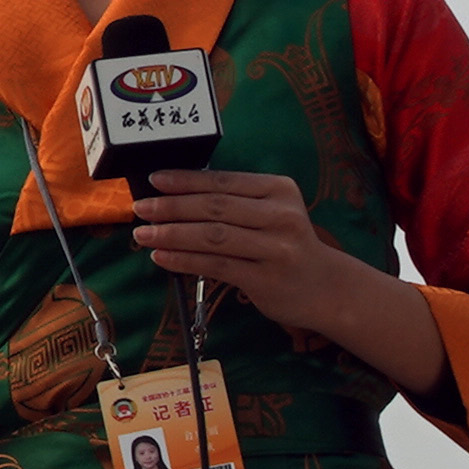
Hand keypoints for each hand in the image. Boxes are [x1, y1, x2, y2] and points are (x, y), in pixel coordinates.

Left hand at [129, 169, 443, 395]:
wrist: (328, 288)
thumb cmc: (288, 245)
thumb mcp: (273, 214)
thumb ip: (235, 203)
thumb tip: (175, 195)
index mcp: (280, 190)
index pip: (224, 182)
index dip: (186, 180)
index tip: (154, 179)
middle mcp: (281, 216)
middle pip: (215, 208)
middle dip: (172, 206)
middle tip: (140, 207)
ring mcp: (275, 249)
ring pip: (213, 237)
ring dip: (172, 234)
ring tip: (142, 234)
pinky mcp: (266, 278)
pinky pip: (217, 265)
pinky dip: (184, 260)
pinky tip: (161, 257)